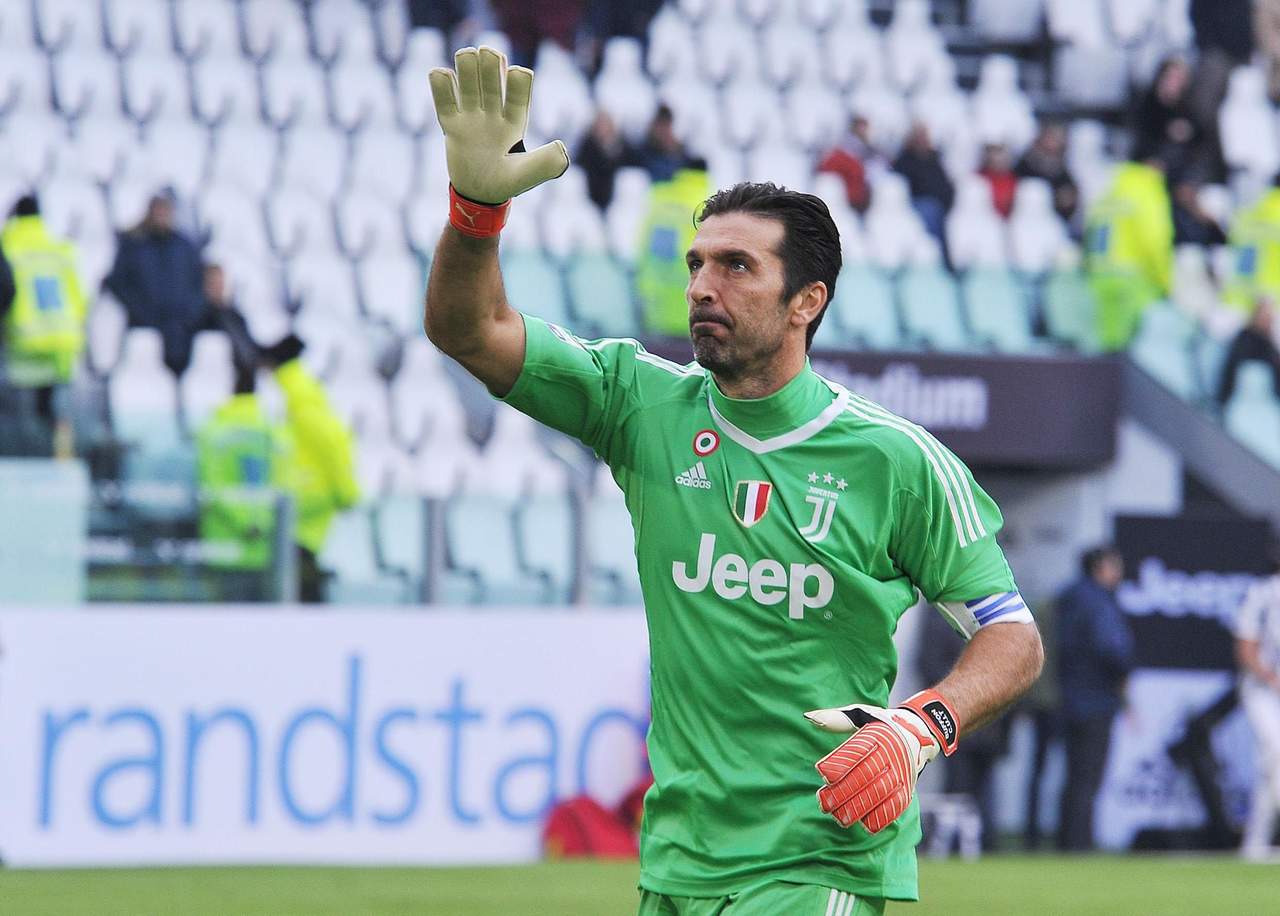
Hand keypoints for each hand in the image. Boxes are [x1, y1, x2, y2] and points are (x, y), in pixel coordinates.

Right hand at [428, 46, 568, 205]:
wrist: (478, 197)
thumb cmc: (506, 185)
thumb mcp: (528, 175)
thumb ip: (547, 163)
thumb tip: (562, 147)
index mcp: (516, 119)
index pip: (519, 88)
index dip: (518, 78)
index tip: (517, 74)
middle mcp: (494, 112)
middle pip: (493, 76)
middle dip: (491, 62)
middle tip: (487, 54)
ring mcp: (472, 115)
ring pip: (469, 79)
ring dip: (467, 64)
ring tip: (466, 57)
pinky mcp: (451, 123)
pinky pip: (443, 98)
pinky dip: (440, 83)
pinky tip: (441, 75)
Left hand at [805, 690, 957, 832]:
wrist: (920, 731)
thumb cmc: (881, 723)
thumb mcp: (860, 714)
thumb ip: (836, 719)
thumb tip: (808, 717)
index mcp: (878, 734)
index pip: (856, 751)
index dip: (839, 763)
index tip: (822, 773)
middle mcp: (893, 753)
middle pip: (866, 775)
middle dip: (844, 792)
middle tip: (824, 804)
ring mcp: (902, 771)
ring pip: (880, 793)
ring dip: (860, 808)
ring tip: (839, 818)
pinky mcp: (909, 787)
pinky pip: (897, 804)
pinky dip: (882, 816)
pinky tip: (866, 825)